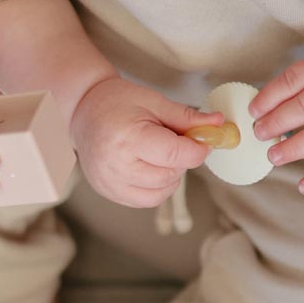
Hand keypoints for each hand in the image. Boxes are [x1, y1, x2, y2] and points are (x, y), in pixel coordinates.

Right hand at [71, 77, 220, 207]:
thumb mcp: (154, 102)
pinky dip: (155, 187)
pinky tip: (148, 168)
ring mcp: (110, 183)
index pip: (177, 156)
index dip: (198, 150)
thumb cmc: (117, 103)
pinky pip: (145, 200)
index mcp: (129, 139)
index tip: (203, 140)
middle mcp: (117, 165)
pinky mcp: (108, 192)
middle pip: (170, 176)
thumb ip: (187, 118)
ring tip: (159, 156)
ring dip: (170, 176)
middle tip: (174, 142)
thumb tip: (219, 126)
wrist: (84, 113)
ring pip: (160, 193)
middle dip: (182, 161)